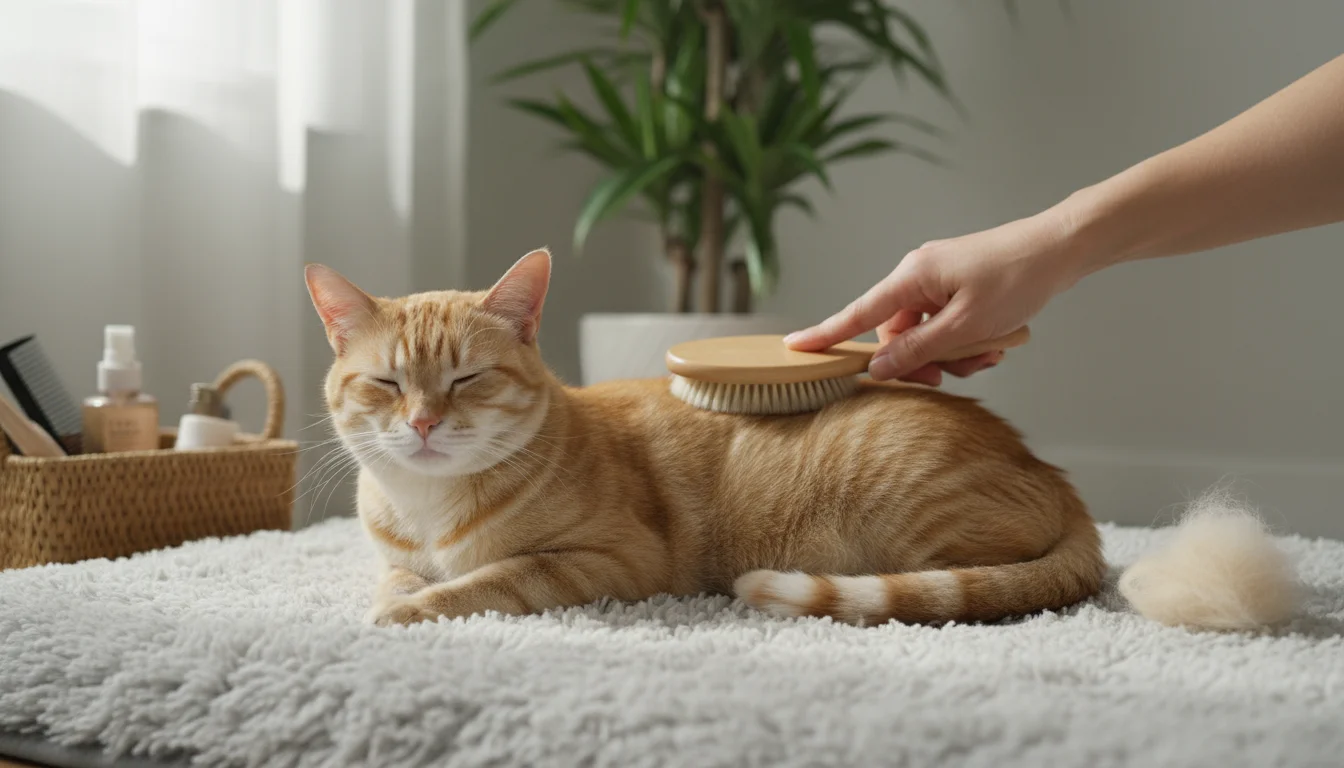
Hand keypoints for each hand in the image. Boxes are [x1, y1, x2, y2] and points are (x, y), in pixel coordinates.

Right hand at [785, 211, 1084, 384]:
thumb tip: (877, 367)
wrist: (1060, 249)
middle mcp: (918, 275)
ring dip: (952, 353)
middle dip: (923, 359)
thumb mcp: (966, 327)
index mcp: (911, 277)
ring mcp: (938, 279)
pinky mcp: (958, 284)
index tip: (795, 347)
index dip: (827, 334)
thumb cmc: (1017, 280)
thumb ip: (918, 349)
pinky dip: (965, 340)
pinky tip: (994, 343)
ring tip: (988, 354)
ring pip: (926, 333)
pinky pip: (946, 323)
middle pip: (896, 333)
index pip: (857, 313)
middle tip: (951, 375)